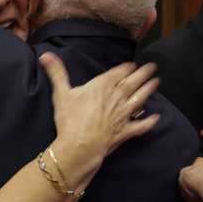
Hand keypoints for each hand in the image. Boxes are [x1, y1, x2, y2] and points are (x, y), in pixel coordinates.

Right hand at [39, 53, 159, 171]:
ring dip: (149, 90)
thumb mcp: (61, 94)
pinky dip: (149, 122)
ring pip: (140, 99)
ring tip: (157, 82)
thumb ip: (56, 73)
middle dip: (143, 74)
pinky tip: (156, 118)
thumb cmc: (70, 120)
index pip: (118, 73)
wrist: (80, 146)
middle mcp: (116, 98)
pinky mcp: (125, 131)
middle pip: (132, 82)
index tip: (132, 64)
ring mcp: (122, 115)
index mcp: (102, 86)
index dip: (126, 68)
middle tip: (152, 67)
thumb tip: (46, 55)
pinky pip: (141, 126)